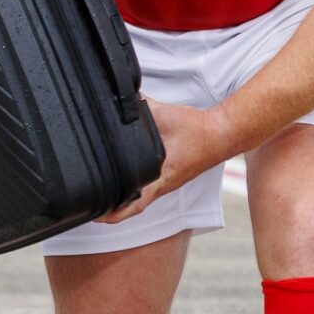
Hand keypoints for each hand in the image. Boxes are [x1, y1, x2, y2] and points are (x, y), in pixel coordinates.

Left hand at [95, 97, 237, 223]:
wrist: (222, 133)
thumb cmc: (198, 129)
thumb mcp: (164, 114)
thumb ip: (140, 107)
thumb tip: (120, 98)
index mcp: (161, 177)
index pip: (135, 204)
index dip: (115, 213)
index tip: (97, 215)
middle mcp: (163, 185)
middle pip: (133, 207)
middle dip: (111, 211)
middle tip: (90, 208)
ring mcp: (167, 183)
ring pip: (140, 200)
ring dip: (122, 202)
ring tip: (100, 199)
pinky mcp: (170, 176)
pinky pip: (148, 188)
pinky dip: (133, 190)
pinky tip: (122, 182)